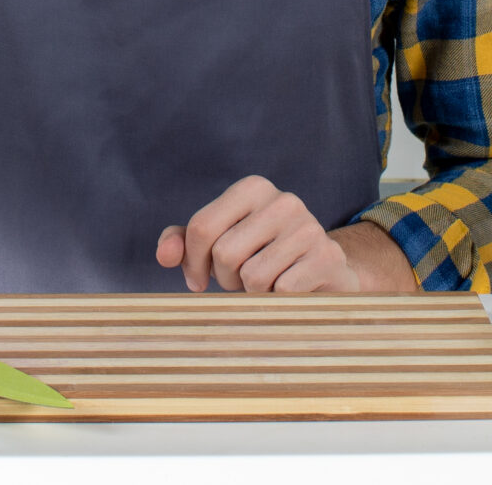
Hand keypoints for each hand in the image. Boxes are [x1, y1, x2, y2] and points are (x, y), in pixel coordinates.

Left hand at [154, 176, 415, 293]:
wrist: (324, 273)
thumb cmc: (263, 257)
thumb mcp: (220, 243)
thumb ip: (185, 243)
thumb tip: (164, 254)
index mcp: (253, 188)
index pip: (202, 226)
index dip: (192, 263)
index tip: (197, 282)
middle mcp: (284, 200)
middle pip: (226, 253)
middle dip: (226, 280)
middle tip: (239, 282)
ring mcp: (309, 228)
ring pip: (253, 276)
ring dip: (253, 293)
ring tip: (266, 286)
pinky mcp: (327, 257)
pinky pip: (282, 291)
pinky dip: (278, 302)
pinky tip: (289, 294)